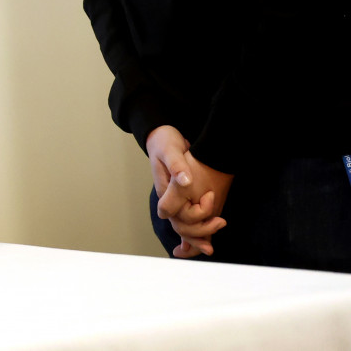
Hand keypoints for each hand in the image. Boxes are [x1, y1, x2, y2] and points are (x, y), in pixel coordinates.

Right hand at [146, 126, 231, 257]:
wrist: (160, 136)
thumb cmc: (165, 142)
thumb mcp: (171, 151)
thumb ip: (177, 167)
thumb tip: (186, 182)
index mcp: (164, 189)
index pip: (174, 213)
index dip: (195, 215)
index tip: (212, 204)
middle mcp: (168, 198)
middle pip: (180, 225)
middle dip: (199, 232)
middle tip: (221, 223)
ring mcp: (174, 198)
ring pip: (183, 226)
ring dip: (198, 236)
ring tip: (211, 246)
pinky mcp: (181, 197)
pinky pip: (187, 220)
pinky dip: (194, 233)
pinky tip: (204, 243)